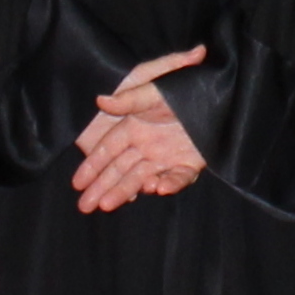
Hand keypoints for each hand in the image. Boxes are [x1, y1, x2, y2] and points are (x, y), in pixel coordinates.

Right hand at [72, 44, 210, 212]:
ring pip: (140, 178)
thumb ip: (129, 98)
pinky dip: (170, 184)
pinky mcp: (189, 163)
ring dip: (124, 192)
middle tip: (84, 206)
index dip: (92, 166)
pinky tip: (160, 189)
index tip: (77, 182)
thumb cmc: (180, 87)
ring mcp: (166, 156)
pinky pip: (177, 177)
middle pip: (119, 169)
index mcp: (134, 126)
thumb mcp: (152, 89)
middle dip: (101, 187)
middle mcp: (146, 145)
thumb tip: (100, 100)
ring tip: (107, 206)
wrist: (217, 93)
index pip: (108, 150)